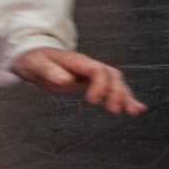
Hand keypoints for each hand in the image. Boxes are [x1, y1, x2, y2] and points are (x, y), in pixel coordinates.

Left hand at [13, 47, 146, 115]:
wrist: (33, 57)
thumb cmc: (34, 59)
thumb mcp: (36, 64)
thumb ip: (49, 71)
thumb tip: (64, 80)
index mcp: (77, 61)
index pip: (97, 71)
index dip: (99, 85)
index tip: (92, 101)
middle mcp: (88, 66)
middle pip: (112, 76)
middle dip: (117, 92)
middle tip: (115, 110)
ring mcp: (92, 74)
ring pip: (116, 83)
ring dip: (126, 96)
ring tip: (134, 111)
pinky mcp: (93, 83)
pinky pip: (112, 89)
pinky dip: (125, 98)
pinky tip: (135, 108)